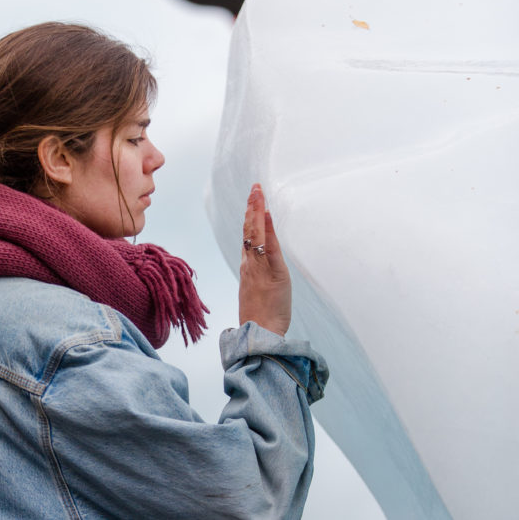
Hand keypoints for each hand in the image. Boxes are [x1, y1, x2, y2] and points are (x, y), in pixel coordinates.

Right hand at [238, 183, 291, 335]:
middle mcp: (250, 264)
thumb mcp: (255, 293)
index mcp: (247, 268)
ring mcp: (259, 268)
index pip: (247, 237)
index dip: (248, 218)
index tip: (251, 201)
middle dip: (251, 207)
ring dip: (257, 211)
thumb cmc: (259, 318)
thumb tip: (260, 270)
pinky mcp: (274, 273)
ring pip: (256, 234)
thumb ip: (256, 278)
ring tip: (258, 192)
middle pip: (249, 230)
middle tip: (255, 187)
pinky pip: (270, 248)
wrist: (258, 334)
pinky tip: (266, 214)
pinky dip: (267, 229)